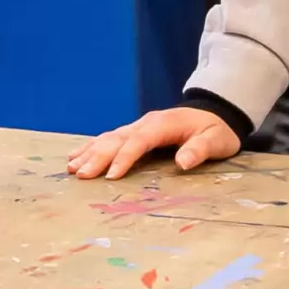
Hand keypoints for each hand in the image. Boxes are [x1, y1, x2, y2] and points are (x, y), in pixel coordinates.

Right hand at [64, 107, 242, 181]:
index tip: (110, 176)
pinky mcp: (134, 131)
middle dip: (97, 157)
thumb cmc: (215, 130)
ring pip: (108, 138)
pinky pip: (109, 138)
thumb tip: (183, 162)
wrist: (215, 112)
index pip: (138, 141)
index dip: (124, 158)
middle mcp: (145, 123)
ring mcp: (138, 126)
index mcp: (162, 124)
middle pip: (116, 139)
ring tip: (72, 168)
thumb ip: (200, 150)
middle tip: (81, 175)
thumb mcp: (215, 140)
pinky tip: (76, 156)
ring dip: (89, 152)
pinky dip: (91, 147)